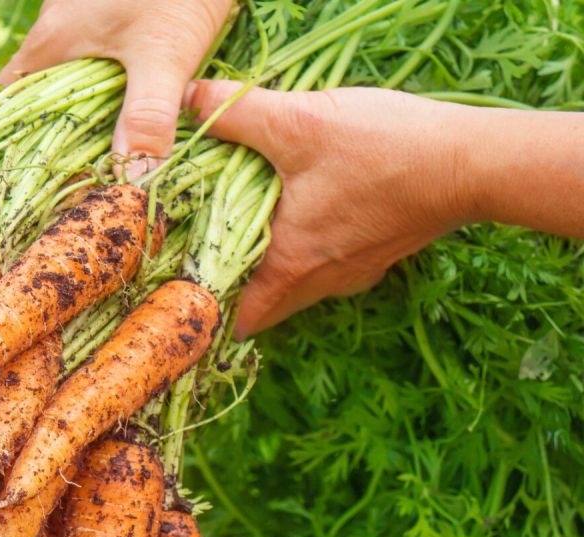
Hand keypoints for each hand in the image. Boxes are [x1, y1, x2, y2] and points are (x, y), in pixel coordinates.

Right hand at [0, 0, 233, 177]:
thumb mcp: (163, 53)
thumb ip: (147, 116)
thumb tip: (131, 181)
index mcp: (50, 44)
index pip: (8, 102)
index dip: (13, 142)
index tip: (31, 179)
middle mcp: (56, 30)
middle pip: (39, 95)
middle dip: (54, 136)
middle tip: (76, 180)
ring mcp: (83, 19)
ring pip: (69, 77)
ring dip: (83, 113)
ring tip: (105, 155)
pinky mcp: (113, 14)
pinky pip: (97, 61)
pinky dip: (108, 88)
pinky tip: (133, 107)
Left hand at [185, 82, 481, 338]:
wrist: (474, 163)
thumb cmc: (385, 151)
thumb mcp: (298, 123)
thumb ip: (236, 113)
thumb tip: (189, 101)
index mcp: (290, 266)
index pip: (234, 317)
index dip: (204, 310)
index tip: (179, 290)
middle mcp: (320, 282)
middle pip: (262, 303)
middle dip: (232, 285)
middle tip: (201, 253)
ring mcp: (353, 273)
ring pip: (295, 284)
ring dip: (269, 264)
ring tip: (242, 228)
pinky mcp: (377, 253)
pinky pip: (326, 264)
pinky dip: (305, 248)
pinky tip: (300, 212)